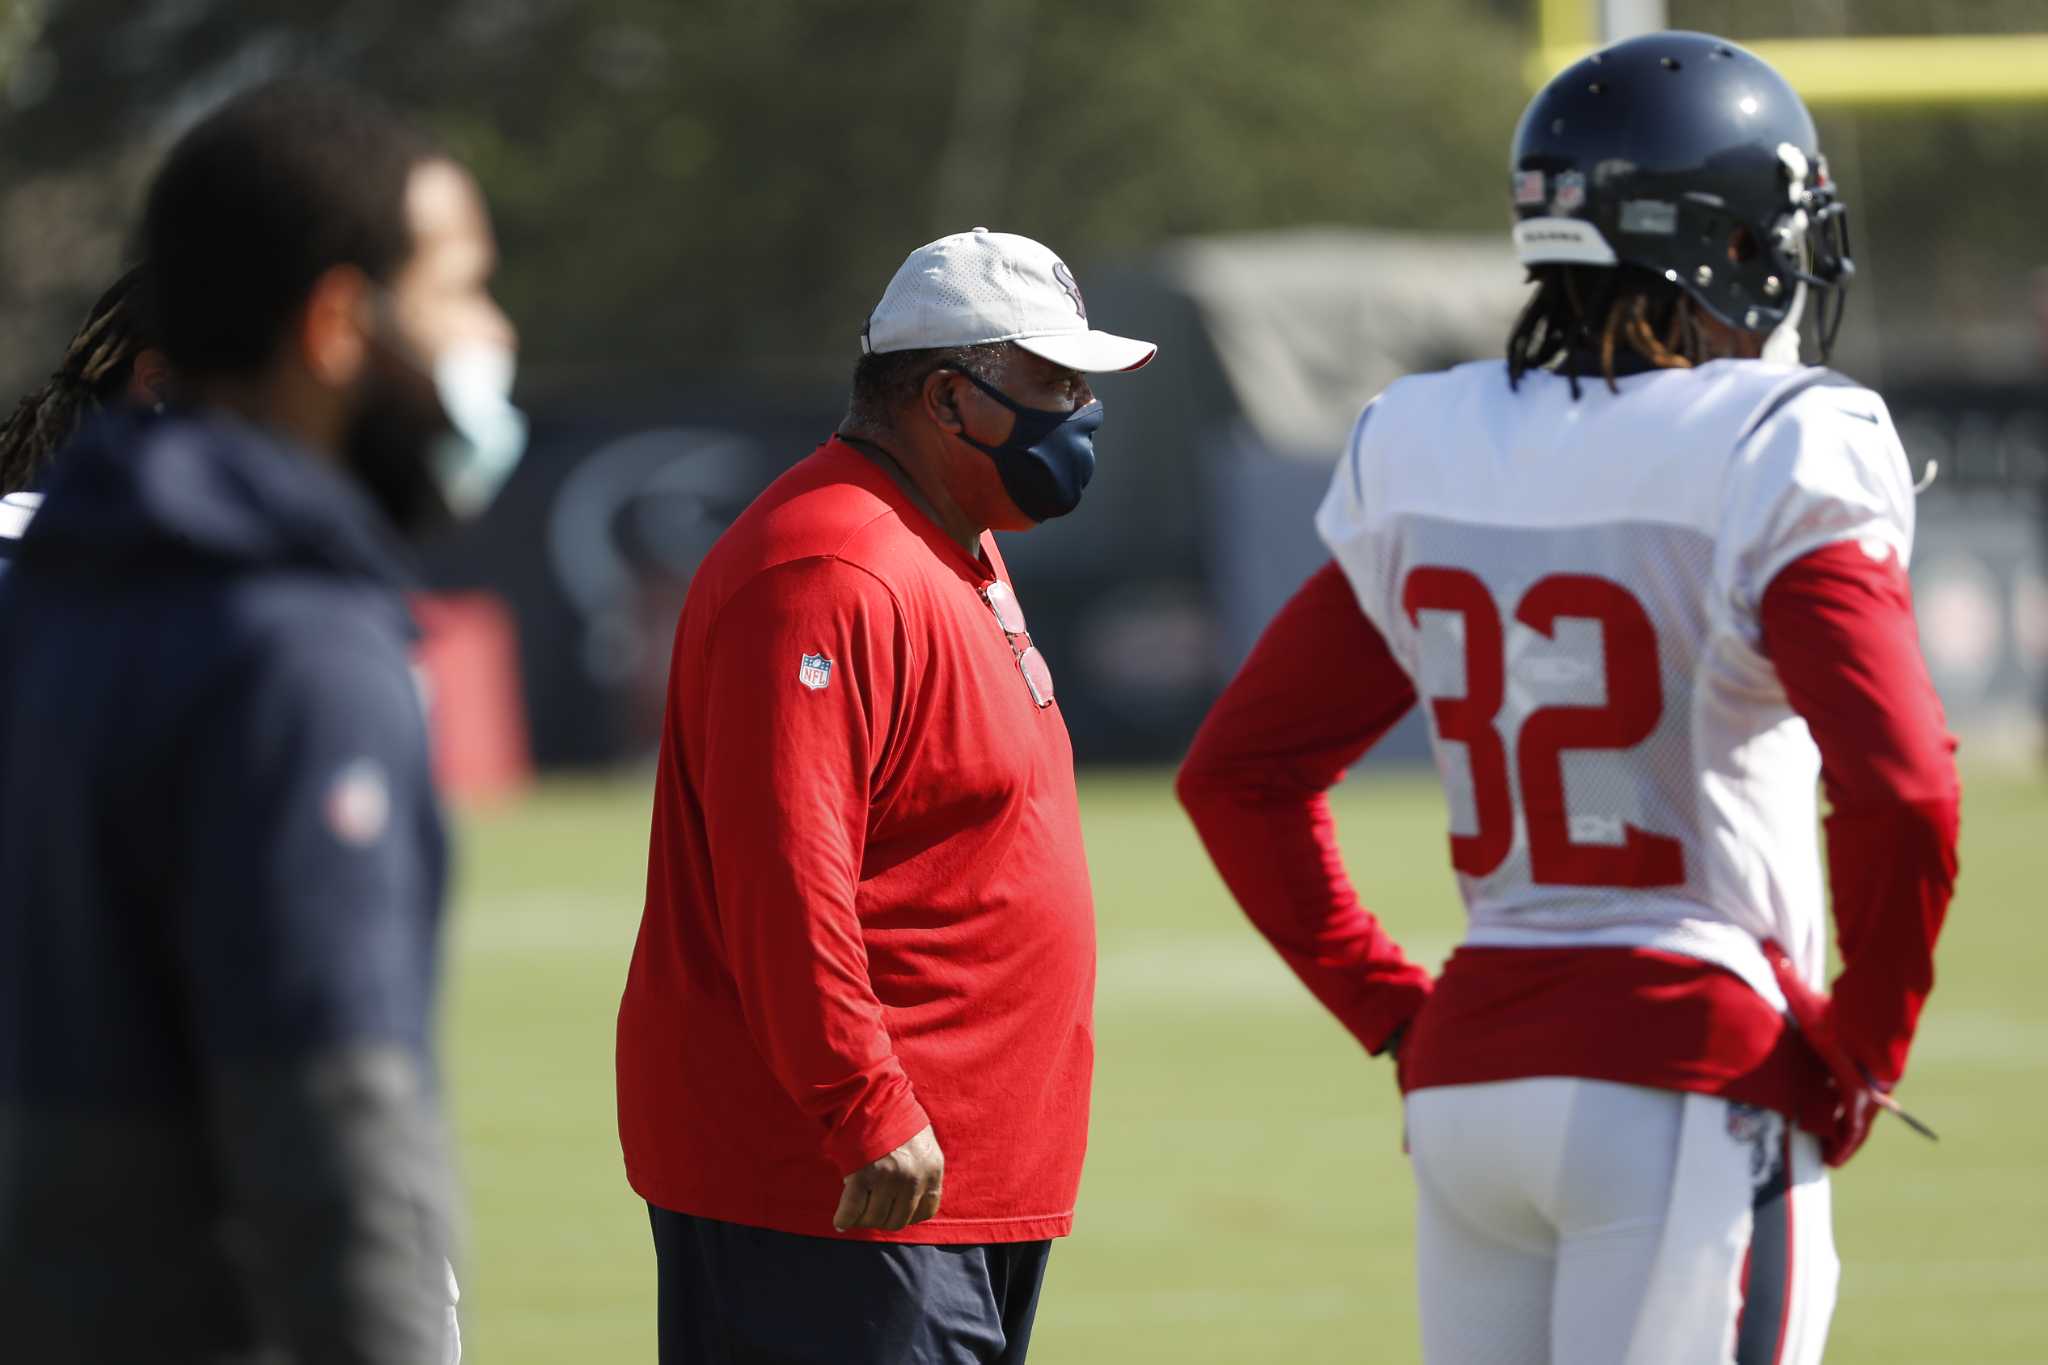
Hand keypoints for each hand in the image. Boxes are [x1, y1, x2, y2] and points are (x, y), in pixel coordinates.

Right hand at [833, 1125, 943, 1232]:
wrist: (871, 1094)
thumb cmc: (895, 1114)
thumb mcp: (922, 1139)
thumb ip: (921, 1166)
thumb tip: (914, 1194)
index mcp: (932, 1167)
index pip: (926, 1210)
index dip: (909, 1215)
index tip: (896, 1212)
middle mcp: (913, 1178)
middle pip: (898, 1219)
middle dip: (883, 1219)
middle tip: (872, 1212)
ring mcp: (888, 1178)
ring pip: (875, 1218)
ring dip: (863, 1219)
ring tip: (856, 1214)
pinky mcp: (862, 1176)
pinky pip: (852, 1210)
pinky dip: (844, 1219)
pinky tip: (841, 1221)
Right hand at [1762, 939, 1879, 1166]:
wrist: (1865, 1032)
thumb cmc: (1835, 1015)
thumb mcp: (1804, 999)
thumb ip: (1786, 975)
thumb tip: (1768, 945)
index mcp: (1843, 1057)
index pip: (1837, 1078)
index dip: (1830, 1091)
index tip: (1820, 1100)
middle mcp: (1858, 1078)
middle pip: (1846, 1105)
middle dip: (1833, 1120)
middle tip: (1818, 1137)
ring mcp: (1864, 1095)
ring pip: (1852, 1123)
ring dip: (1841, 1138)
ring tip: (1824, 1154)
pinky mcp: (1863, 1108)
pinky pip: (1853, 1134)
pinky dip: (1844, 1147)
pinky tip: (1834, 1160)